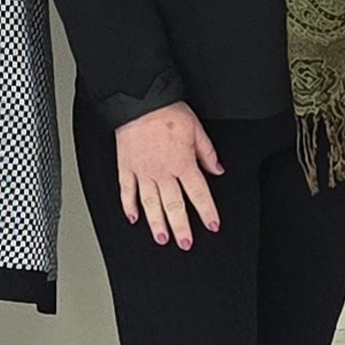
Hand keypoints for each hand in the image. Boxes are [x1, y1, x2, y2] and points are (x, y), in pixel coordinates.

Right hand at [115, 103, 225, 248]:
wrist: (140, 100)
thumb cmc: (167, 111)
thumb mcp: (197, 129)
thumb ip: (207, 153)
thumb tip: (218, 169)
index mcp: (183, 163)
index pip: (199, 194)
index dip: (207, 212)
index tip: (212, 226)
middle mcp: (163, 172)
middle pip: (174, 205)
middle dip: (181, 227)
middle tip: (185, 244)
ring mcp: (142, 172)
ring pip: (151, 204)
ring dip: (157, 224)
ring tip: (162, 238)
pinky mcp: (126, 167)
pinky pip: (127, 191)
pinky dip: (129, 206)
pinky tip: (133, 218)